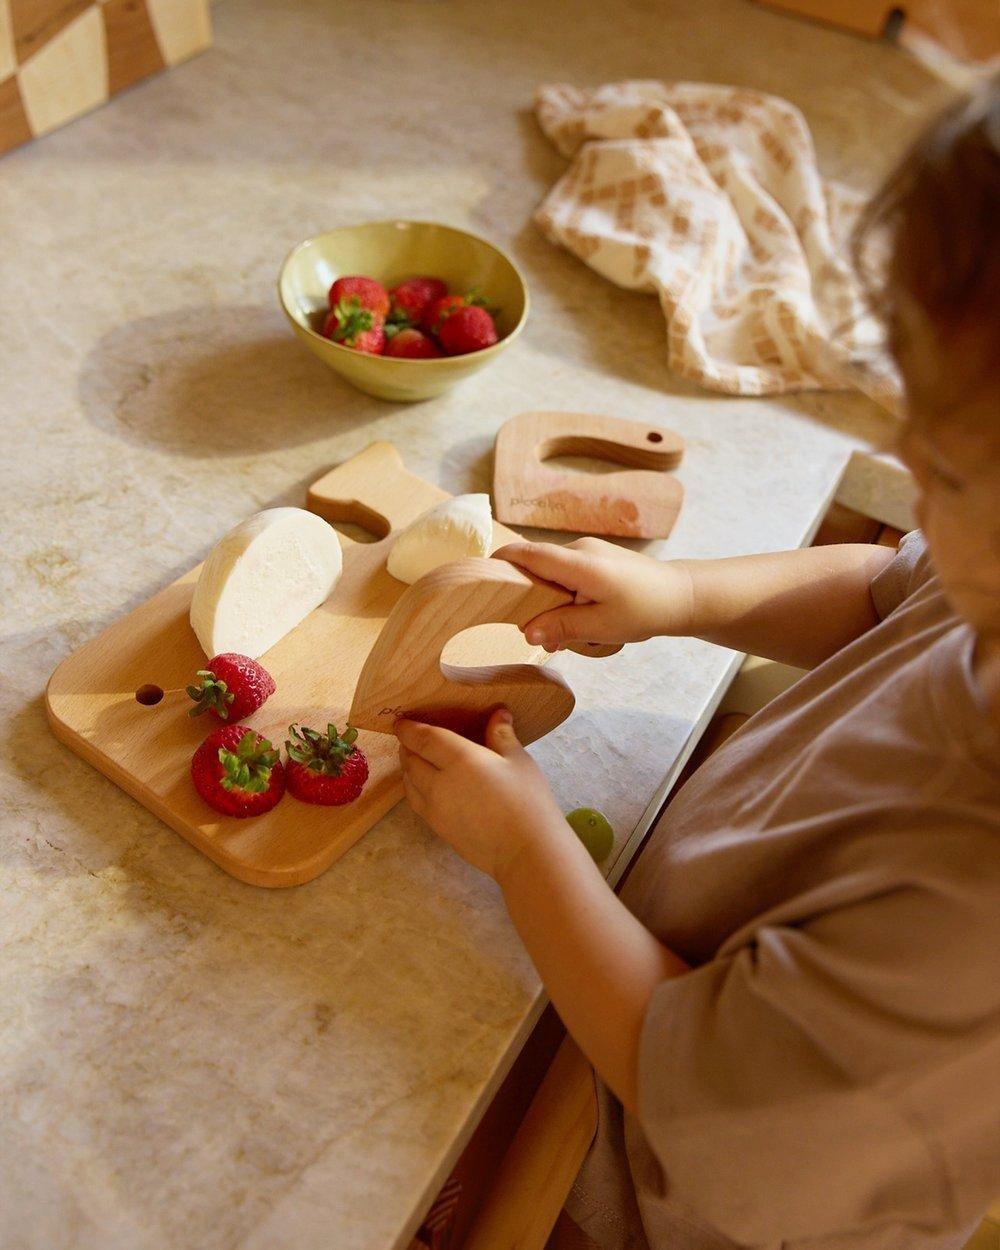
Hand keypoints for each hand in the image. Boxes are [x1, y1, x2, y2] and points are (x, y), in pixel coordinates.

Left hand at [395, 708, 568, 880]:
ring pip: (409, 784)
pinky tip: (426, 788)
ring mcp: (435, 810)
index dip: (408, 729)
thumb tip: (498, 713)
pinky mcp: (439, 829)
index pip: (423, 739)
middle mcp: (438, 783)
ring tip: (415, 762)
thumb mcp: (518, 761)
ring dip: (407, 769)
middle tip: (411, 740)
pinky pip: (417, 803)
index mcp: (458, 760)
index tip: (401, 722)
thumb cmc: (527, 801)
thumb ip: (502, 735)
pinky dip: (414, 789)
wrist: (525, 851)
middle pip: (410, 761)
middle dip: (407, 747)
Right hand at [493, 538, 691, 651]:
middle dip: (532, 599)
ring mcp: (589, 552)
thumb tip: (526, 632)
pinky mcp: (596, 560)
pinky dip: (569, 599)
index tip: (479, 577)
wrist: (682, 596)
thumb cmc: (646, 609)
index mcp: (579, 563)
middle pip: (537, 568)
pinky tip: (588, 621)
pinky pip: (568, 577)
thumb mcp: (601, 627)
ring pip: (553, 576)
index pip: (528, 554)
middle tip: (540, 632)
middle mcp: (580, 550)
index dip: (501, 562)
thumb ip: (561, 627)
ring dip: (555, 604)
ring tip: (577, 632)